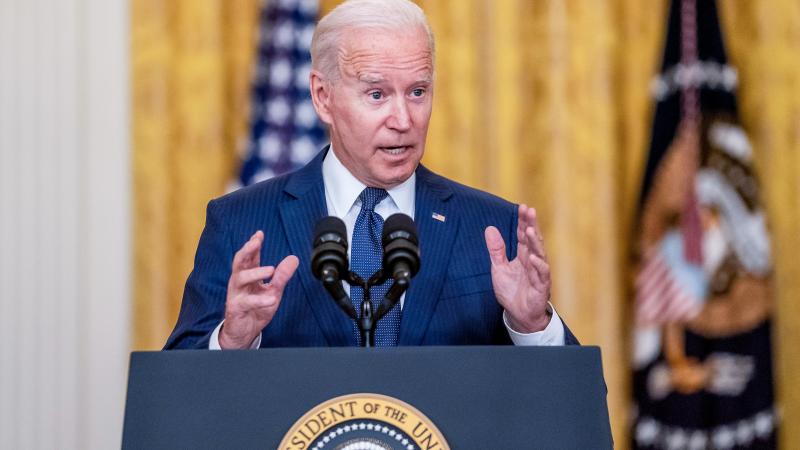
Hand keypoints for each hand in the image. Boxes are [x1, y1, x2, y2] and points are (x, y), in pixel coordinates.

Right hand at [218, 231, 298, 348]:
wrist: (245, 332)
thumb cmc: (256, 309)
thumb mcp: (273, 291)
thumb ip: (282, 276)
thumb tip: (293, 258)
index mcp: (248, 276)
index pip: (250, 257)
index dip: (254, 244)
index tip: (259, 234)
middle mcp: (240, 282)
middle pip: (239, 262)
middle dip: (246, 250)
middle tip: (256, 242)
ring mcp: (236, 294)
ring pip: (240, 279)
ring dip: (255, 272)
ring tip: (270, 269)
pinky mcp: (236, 308)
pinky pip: (247, 302)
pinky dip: (260, 300)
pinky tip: (271, 299)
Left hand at [484, 204, 550, 332]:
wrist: (518, 314)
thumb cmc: (511, 290)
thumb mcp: (498, 267)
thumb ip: (496, 249)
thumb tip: (489, 228)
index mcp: (523, 255)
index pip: (523, 235)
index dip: (523, 222)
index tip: (522, 207)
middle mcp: (532, 261)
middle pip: (533, 240)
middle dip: (532, 225)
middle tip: (530, 210)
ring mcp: (538, 273)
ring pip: (539, 254)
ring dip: (535, 242)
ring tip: (530, 230)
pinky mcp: (541, 287)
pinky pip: (541, 275)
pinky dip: (538, 266)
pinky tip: (534, 257)